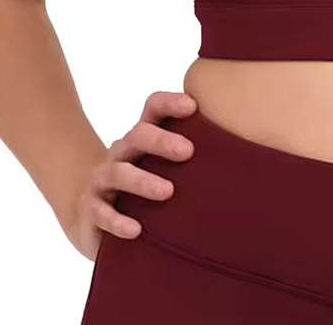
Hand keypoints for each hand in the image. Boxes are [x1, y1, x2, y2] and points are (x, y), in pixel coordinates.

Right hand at [64, 90, 196, 258]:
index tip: (193, 106)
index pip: (152, 108)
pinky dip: (118, 221)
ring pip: (119, 173)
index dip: (169, 103)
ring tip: (168, 192)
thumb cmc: (142, 183)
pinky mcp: (90, 209)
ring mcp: (102, 179)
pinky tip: (136, 229)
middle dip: (162, 141)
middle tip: (188, 151)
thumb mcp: (162, 164)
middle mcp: (121, 152)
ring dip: (143, 181)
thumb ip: (189, 154)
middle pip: (138, 136)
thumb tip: (241, 147)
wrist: (91, 212)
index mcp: (141, 137)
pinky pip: (101, 212)